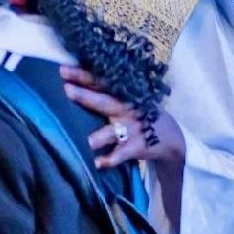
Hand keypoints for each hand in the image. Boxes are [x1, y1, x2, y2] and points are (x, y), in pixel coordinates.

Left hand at [60, 66, 185, 169]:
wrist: (170, 137)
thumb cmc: (139, 112)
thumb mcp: (130, 97)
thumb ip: (107, 90)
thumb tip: (75, 76)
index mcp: (123, 94)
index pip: (101, 82)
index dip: (82, 75)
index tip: (63, 70)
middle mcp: (126, 109)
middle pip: (103, 102)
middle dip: (85, 96)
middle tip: (67, 90)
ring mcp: (131, 129)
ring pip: (110, 133)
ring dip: (97, 137)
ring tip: (84, 140)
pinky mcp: (135, 147)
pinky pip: (119, 155)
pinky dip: (109, 160)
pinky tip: (97, 164)